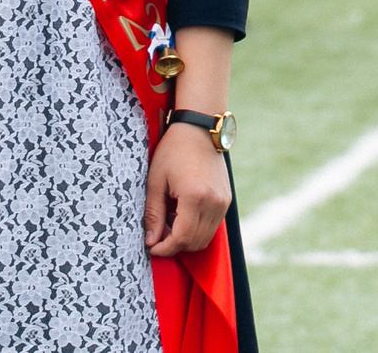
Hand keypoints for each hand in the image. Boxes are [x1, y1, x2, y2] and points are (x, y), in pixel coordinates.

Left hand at [145, 122, 232, 256]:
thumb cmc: (174, 150)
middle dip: (174, 245)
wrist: (200, 129)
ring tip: (170, 221)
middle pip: (195, 242)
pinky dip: (197, 228)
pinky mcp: (226, 199)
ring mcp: (223, 201)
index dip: (165, 248)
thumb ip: (153, 214)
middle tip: (158, 234)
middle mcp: (214, 202)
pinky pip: (212, 225)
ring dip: (186, 237)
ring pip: (205, 237)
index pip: (182, 238)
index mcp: (195, 197)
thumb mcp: (156, 181)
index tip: (151, 247)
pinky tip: (182, 213)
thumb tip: (151, 241)